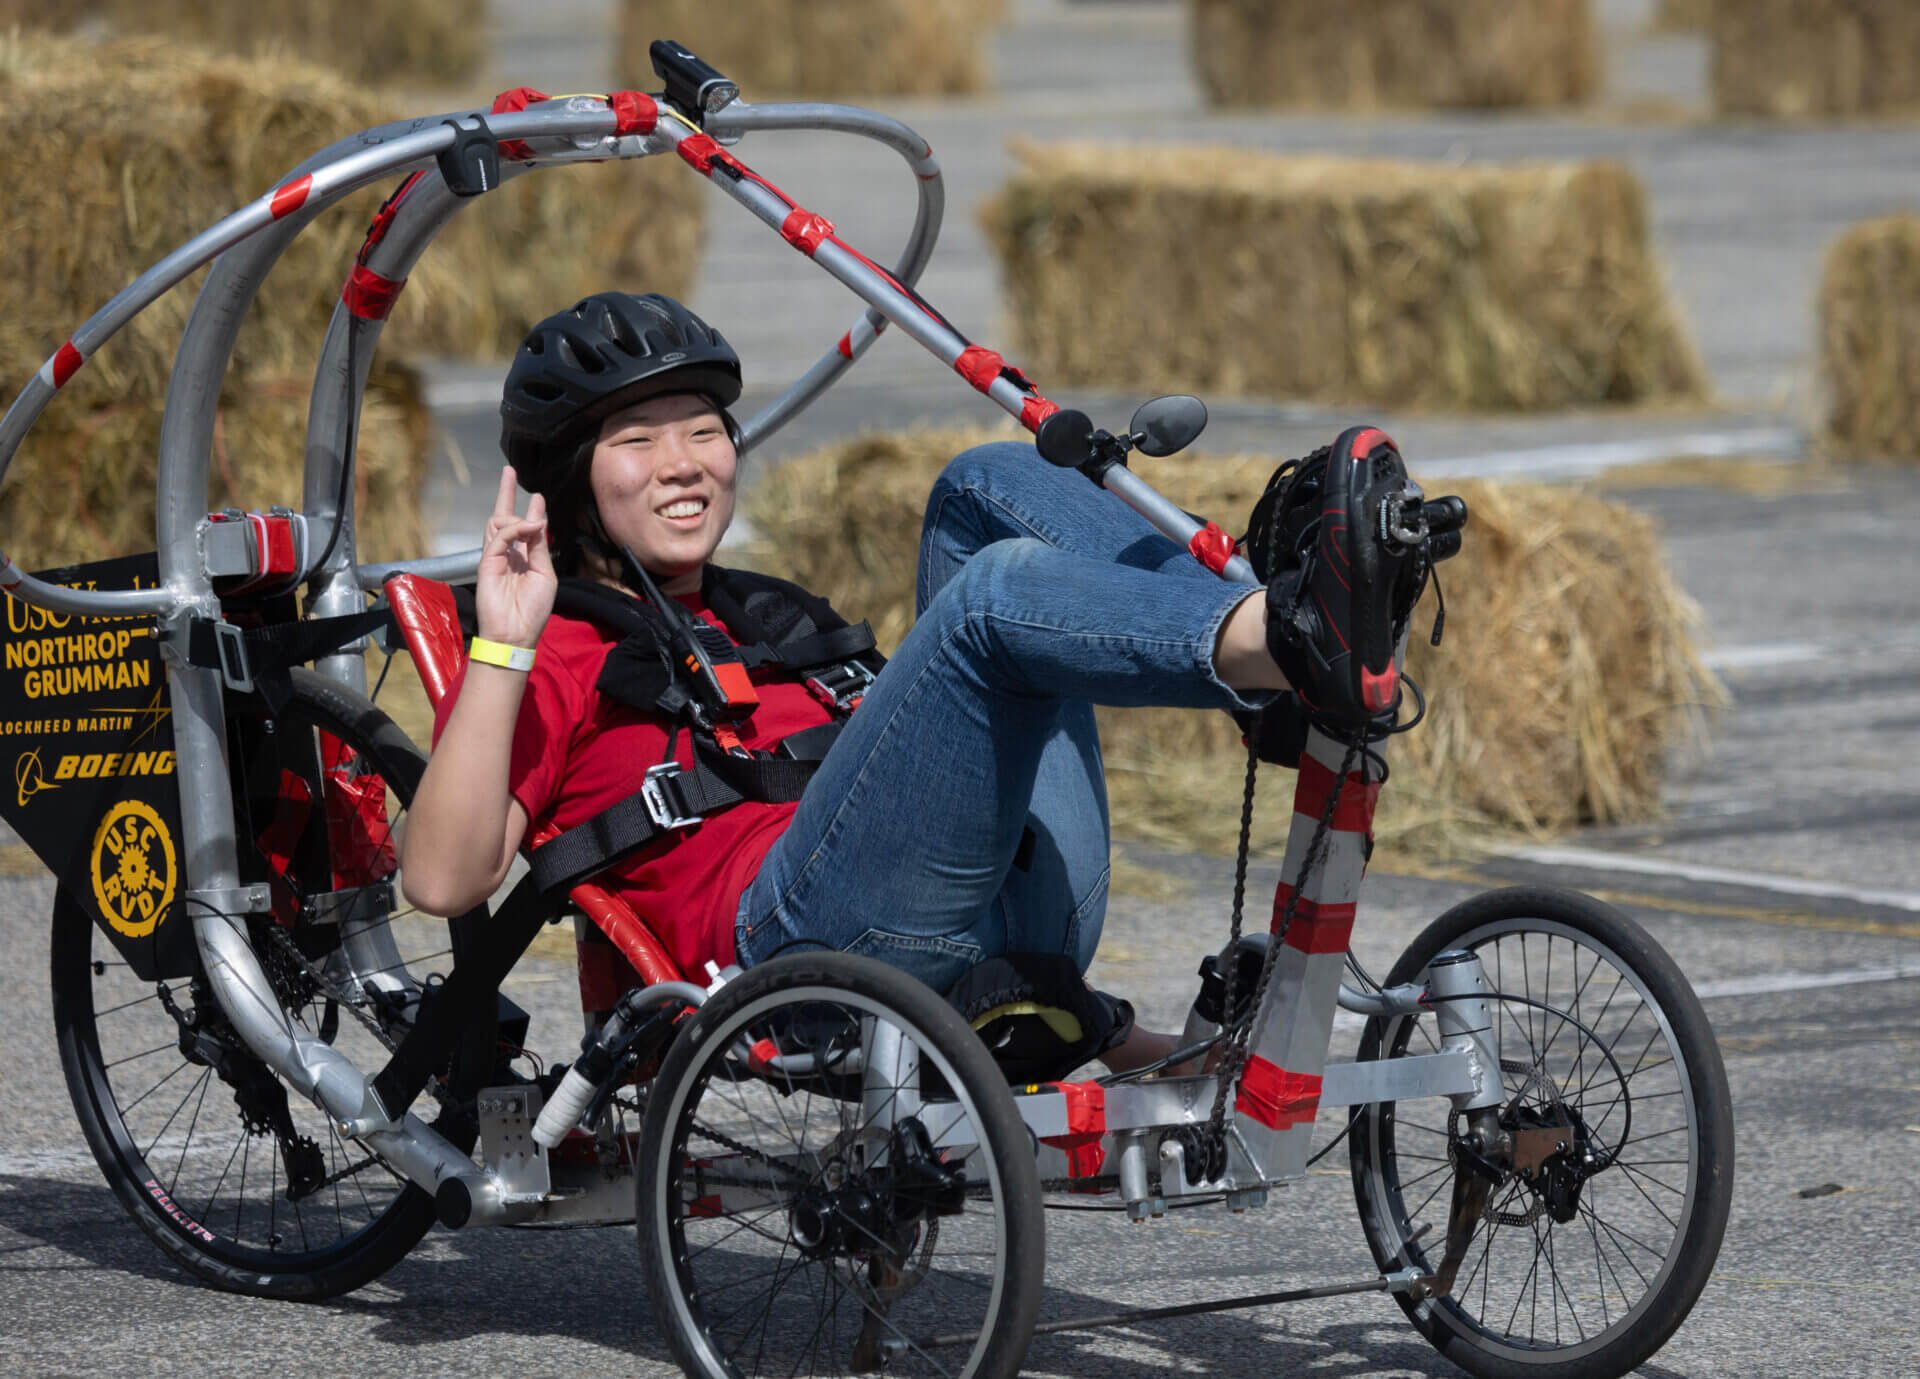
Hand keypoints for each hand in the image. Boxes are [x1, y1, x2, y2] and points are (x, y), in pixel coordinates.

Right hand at [474, 466, 556, 649]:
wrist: (514, 634)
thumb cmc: (532, 610)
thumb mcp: (544, 575)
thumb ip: (540, 548)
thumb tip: (538, 521)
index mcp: (524, 560)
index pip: (526, 529)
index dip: (532, 511)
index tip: (537, 496)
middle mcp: (509, 555)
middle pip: (504, 518)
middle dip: (507, 494)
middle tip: (510, 470)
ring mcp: (496, 557)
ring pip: (498, 521)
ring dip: (513, 506)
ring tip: (528, 497)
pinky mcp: (486, 561)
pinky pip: (500, 535)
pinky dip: (515, 526)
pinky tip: (530, 523)